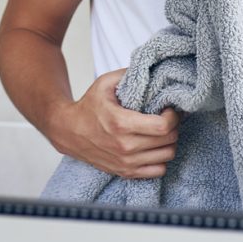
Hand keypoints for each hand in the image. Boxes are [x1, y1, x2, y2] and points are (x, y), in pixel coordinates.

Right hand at [47, 69, 179, 178]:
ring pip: (167, 156)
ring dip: (169, 142)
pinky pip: (158, 171)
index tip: (170, 109)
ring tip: (161, 131)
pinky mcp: (126, 172)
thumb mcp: (105, 83)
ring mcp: (126, 162)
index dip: (173, 116)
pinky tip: (154, 147)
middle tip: (168, 117)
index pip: (163, 126)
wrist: (68, 131)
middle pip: (168, 140)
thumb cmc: (88, 106)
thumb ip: (128, 74)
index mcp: (121, 123)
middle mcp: (125, 147)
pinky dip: (161, 159)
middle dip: (174, 126)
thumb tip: (152, 69)